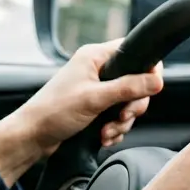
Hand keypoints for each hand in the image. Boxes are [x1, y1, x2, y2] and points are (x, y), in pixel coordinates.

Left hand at [0, 40, 163, 185]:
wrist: (32, 136)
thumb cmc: (53, 112)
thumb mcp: (95, 98)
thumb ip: (128, 88)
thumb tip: (157, 80)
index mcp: (95, 57)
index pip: (134, 51)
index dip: (147, 70)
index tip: (149, 89)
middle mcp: (96, 70)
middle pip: (136, 82)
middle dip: (132, 105)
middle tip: (123, 116)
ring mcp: (96, 89)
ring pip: (127, 103)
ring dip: (122, 122)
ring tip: (107, 132)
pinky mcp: (94, 108)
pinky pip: (117, 116)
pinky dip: (114, 129)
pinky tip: (104, 137)